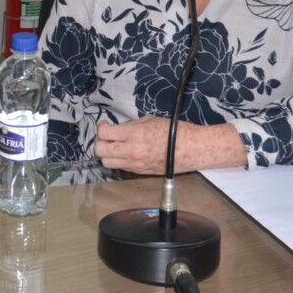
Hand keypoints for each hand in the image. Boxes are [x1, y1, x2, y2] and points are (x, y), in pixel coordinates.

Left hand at [95, 117, 247, 173]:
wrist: (192, 149)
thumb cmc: (173, 130)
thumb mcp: (149, 120)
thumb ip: (131, 125)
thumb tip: (118, 129)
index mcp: (134, 135)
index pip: (104, 134)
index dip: (101, 128)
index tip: (105, 125)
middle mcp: (132, 152)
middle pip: (100, 151)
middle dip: (100, 142)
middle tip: (107, 136)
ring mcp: (135, 164)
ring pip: (107, 162)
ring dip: (107, 153)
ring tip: (116, 146)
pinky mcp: (140, 173)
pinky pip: (121, 167)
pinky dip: (119, 160)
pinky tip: (127, 152)